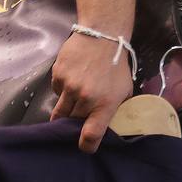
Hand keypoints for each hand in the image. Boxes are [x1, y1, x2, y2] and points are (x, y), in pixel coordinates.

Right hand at [51, 32, 133, 152]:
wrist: (103, 35)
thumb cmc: (117, 64)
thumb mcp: (125, 88)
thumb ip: (116, 108)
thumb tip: (110, 126)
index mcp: (105, 104)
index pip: (91, 135)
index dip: (87, 146)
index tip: (84, 147)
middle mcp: (85, 98)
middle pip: (71, 123)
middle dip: (74, 123)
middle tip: (78, 118)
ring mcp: (69, 86)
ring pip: (60, 111)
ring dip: (65, 110)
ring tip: (72, 101)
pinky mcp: (58, 75)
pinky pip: (56, 91)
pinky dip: (62, 89)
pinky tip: (72, 78)